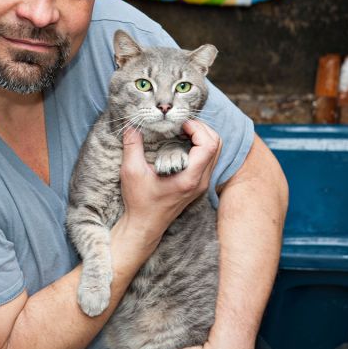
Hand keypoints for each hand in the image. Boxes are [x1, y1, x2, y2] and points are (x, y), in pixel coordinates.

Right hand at [117, 120, 220, 246]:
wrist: (145, 225)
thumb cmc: (139, 201)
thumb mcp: (131, 171)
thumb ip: (132, 145)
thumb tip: (132, 124)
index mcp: (189, 178)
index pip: (209, 146)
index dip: (197, 128)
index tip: (180, 123)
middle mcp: (200, 181)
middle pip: (216, 145)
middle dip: (201, 128)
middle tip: (181, 124)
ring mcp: (201, 183)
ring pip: (215, 151)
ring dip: (201, 136)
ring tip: (181, 131)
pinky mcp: (198, 184)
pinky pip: (208, 159)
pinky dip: (199, 146)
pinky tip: (181, 143)